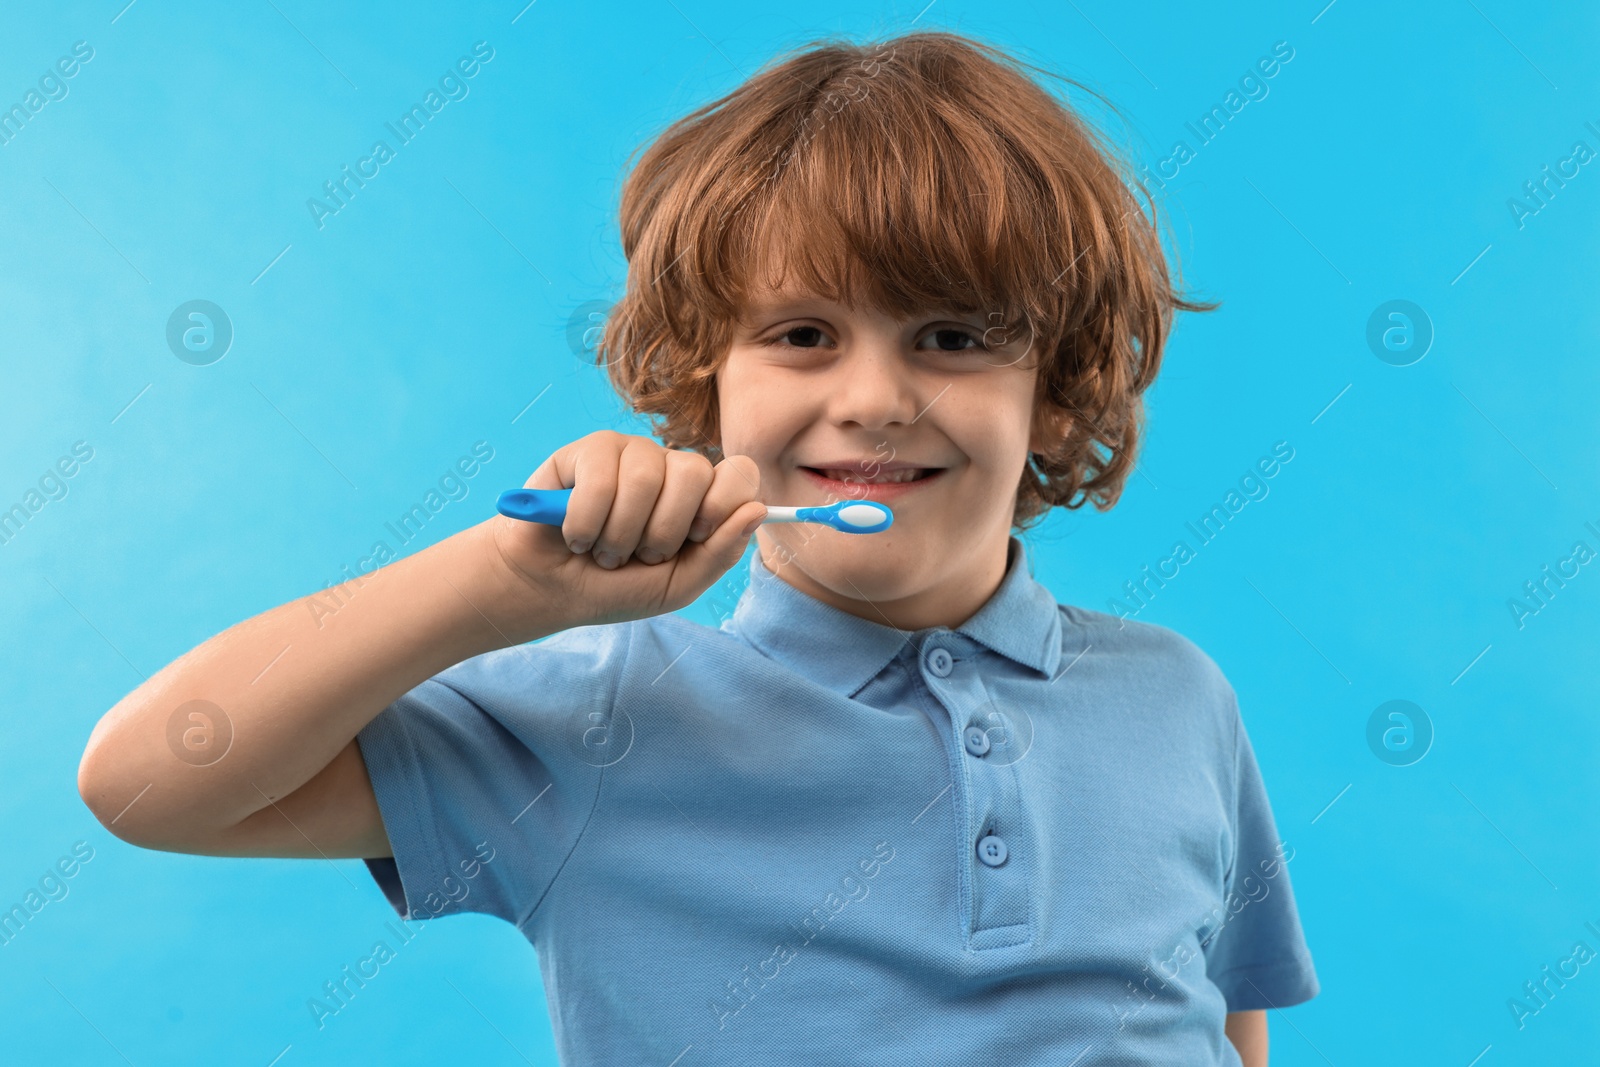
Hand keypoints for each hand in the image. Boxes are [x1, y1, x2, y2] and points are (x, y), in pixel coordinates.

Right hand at [482, 431, 766, 629]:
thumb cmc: (614, 587)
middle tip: (640, 555)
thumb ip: (720, 552)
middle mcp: (670, 469)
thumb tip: (758, 508)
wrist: (549, 591)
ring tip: (604, 551)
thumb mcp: (677, 585)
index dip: (723, 504)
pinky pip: (601, 478)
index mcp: (700, 498)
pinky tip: (576, 536)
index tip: (696, 536)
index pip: (739, 472)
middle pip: (695, 473)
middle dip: (664, 531)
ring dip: (620, 534)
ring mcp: (630, 455)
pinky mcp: (589, 451)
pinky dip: (586, 522)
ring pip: (645, 478)